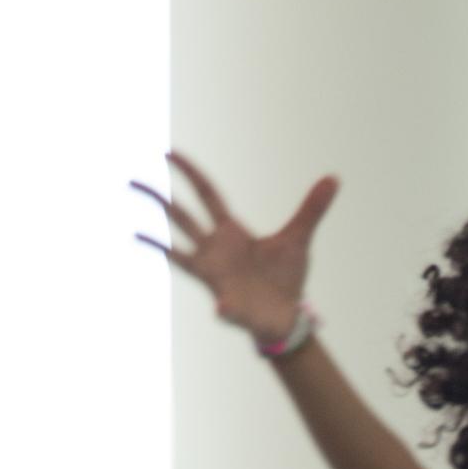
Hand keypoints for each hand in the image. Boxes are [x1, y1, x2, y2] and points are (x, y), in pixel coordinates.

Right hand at [133, 151, 330, 339]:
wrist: (286, 315)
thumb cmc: (285, 278)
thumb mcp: (299, 239)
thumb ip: (312, 209)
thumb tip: (334, 178)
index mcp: (231, 230)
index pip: (205, 192)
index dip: (189, 172)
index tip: (169, 152)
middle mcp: (215, 248)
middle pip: (181, 216)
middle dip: (158, 197)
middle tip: (133, 180)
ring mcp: (213, 272)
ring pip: (178, 249)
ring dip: (157, 240)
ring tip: (136, 230)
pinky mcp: (225, 299)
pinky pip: (219, 302)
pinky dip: (223, 306)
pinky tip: (222, 307)